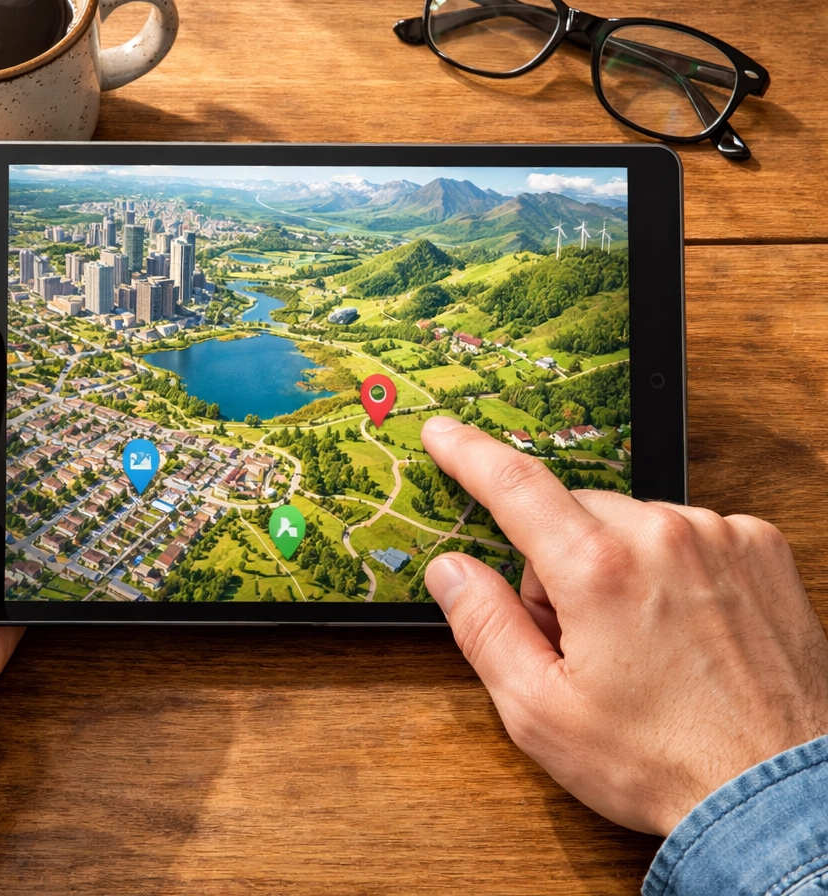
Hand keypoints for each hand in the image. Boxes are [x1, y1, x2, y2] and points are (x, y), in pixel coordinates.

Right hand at [420, 416, 827, 835]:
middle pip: (572, 514)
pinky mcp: (758, 546)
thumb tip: (451, 571)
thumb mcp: (542, 712)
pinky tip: (686, 625)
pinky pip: (685, 531)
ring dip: (616, 562)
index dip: (468, 453)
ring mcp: (718, 535)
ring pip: (629, 521)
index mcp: (599, 571)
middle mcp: (661, 534)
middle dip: (557, 563)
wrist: (784, 794)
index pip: (515, 487)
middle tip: (576, 636)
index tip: (443, 433)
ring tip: (643, 641)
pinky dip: (670, 564)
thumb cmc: (665, 762)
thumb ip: (484, 628)